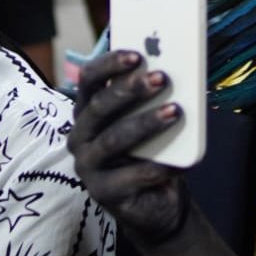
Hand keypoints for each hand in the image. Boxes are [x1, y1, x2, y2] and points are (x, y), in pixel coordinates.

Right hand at [68, 49, 189, 247]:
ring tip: (174, 111)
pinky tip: (175, 161)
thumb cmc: (151, 150)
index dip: (110, 64)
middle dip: (131, 90)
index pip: (89, 80)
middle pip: (99, 107)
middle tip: (161, 78)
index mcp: (87, 110)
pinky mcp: (101, 193)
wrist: (156, 200)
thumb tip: (170, 71)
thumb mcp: (149, 119)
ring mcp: (87, 166)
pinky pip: (130, 176)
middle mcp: (80, 136)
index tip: (137, 55)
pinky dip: (155, 166)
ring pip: (114, 139)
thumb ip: (150, 98)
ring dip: (146, 123)